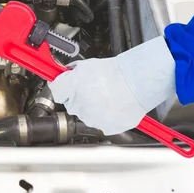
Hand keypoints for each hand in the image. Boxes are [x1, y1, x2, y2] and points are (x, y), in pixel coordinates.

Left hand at [48, 37, 176, 134]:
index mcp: (72, 87)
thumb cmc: (115, 72)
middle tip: (92, 89)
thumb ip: (71, 72)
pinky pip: (98, 123)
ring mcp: (91, 118)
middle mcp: (79, 104)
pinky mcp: (104, 127)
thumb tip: (64, 74)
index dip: (62, 87)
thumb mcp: (87, 65)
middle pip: (70, 104)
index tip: (65, 86)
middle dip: (78, 97)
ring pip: (85, 115)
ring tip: (106, 96)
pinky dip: (104, 116)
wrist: (137, 82)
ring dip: (91, 108)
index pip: (56, 91)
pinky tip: (112, 105)